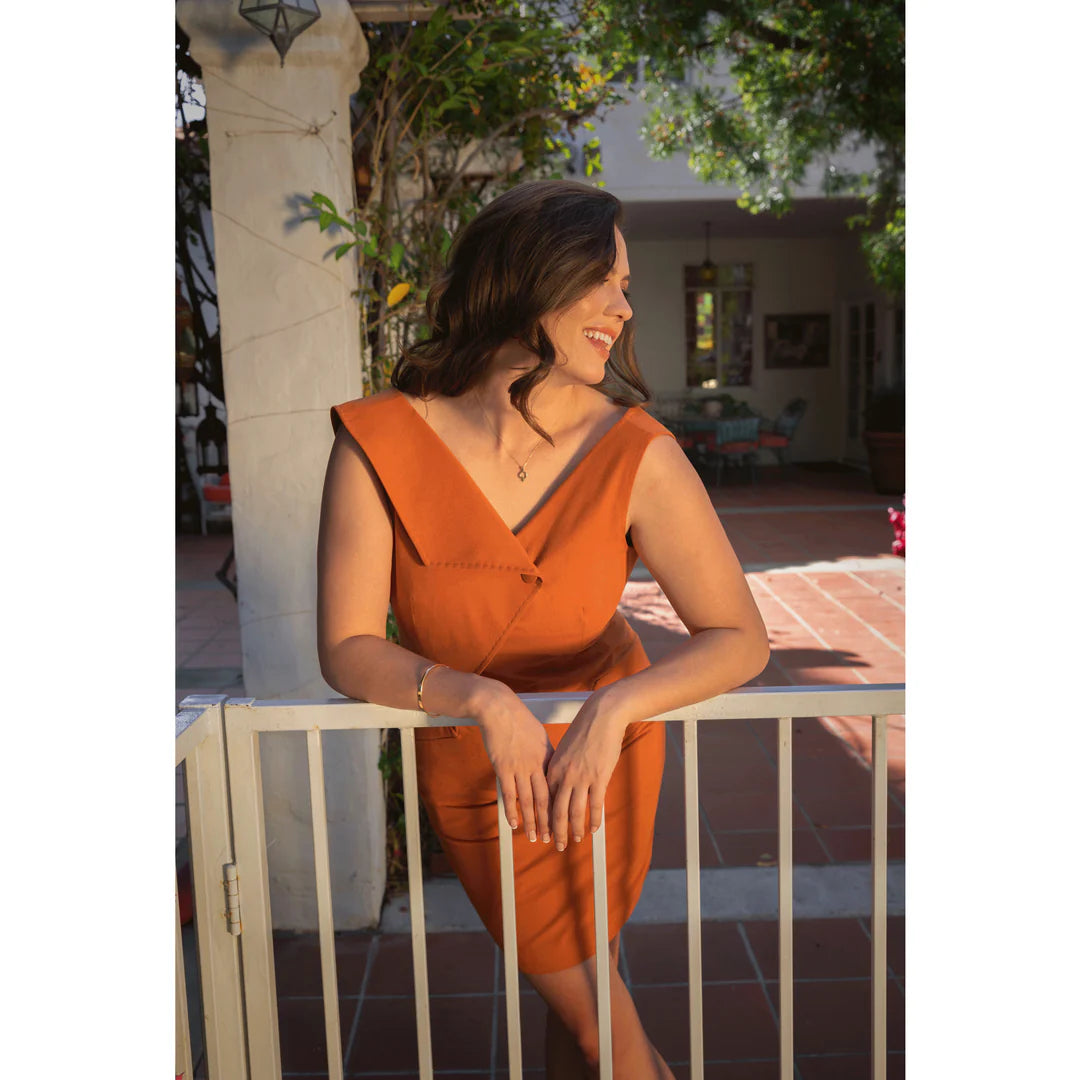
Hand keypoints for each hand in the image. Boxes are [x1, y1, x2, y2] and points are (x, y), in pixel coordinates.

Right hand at [474, 680, 553, 843]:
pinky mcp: (503, 767)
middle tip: (556, 839)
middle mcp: (536, 765)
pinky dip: (511, 810)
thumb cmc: (519, 719)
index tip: (568, 822)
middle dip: (551, 822)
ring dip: (533, 822)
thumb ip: (547, 754)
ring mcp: (520, 767)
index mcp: (548, 757)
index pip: (558, 788)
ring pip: (528, 801)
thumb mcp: (540, 735)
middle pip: (546, 799)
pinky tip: (514, 823)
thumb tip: (553, 767)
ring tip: (536, 837)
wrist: (499, 708)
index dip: (562, 807)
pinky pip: (509, 794)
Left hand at [545, 691, 626, 851]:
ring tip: (575, 840)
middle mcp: (565, 775)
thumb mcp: (565, 749)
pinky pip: (595, 805)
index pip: (546, 799)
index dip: (544, 818)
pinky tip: (593, 829)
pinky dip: (593, 819)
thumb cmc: (584, 730)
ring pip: (575, 812)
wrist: (602, 716)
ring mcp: (582, 778)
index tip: (544, 829)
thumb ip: (561, 767)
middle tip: (556, 844)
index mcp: (554, 768)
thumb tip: (560, 783)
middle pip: (557, 811)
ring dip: (574, 829)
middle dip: (556, 831)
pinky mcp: (599, 777)